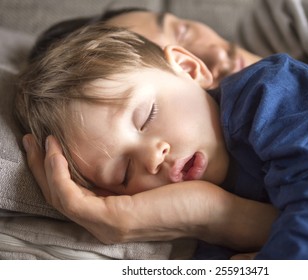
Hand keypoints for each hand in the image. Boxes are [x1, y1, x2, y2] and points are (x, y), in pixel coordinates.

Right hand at [22, 134, 277, 248]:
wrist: (213, 211)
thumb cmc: (187, 194)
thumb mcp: (150, 181)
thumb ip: (128, 175)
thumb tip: (117, 150)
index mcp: (110, 215)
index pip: (71, 195)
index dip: (53, 170)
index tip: (47, 143)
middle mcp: (103, 225)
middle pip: (58, 196)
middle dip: (40, 166)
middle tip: (31, 138)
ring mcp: (107, 225)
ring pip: (59, 197)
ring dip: (45, 167)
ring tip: (40, 139)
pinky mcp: (115, 219)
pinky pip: (72, 196)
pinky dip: (60, 173)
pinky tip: (57, 150)